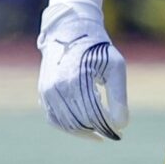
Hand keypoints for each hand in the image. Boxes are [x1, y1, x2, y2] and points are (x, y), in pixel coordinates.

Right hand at [37, 0, 127, 141]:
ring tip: (99, 133)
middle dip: (98, 131)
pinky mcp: (43, 93)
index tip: (120, 130)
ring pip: (66, 124)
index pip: (94, 116)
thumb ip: (119, 95)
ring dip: (83, 132)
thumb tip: (121, 125)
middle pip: (80, 123)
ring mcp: (47, 91)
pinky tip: (84, 128)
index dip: (108, 127)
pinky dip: (68, 127)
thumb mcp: (115, 66)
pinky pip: (54, 119)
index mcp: (76, 80)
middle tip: (112, 133)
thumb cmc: (97, 48)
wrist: (70, 30)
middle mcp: (58, 87)